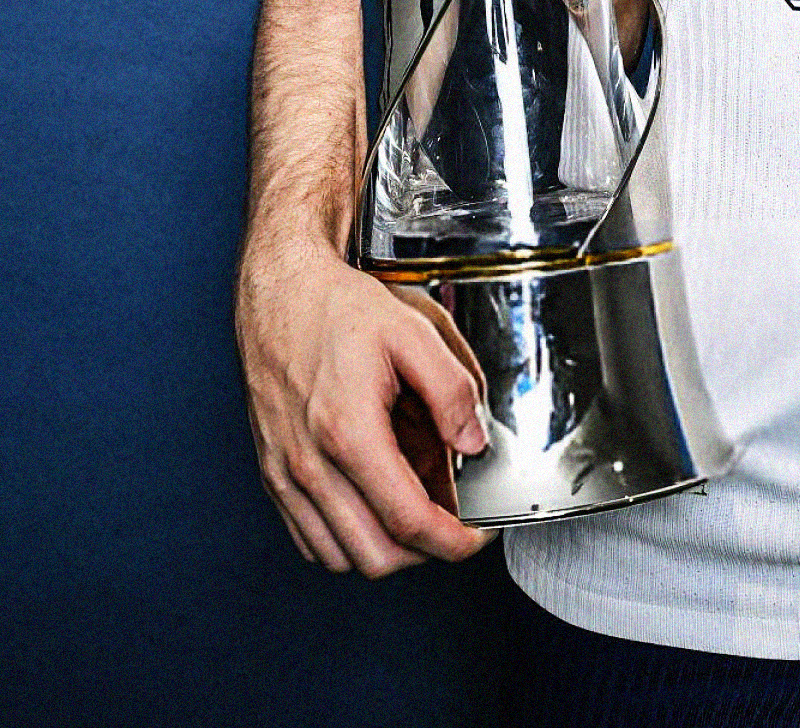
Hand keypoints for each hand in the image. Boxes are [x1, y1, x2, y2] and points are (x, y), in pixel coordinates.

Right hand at [236, 238, 492, 575]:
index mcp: (349, 432)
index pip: (408, 520)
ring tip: (417, 510)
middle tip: (454, 525)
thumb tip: (473, 444)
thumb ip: (453, 392)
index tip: (476, 538)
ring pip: (341, 556)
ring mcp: (286, 475)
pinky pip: (311, 539)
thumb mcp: (413, 333)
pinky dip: (348, 539)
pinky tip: (375, 505)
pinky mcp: (273, 475)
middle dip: (425, 552)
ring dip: (386, 548)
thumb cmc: (338, 309)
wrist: (280, 293)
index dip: (452, 541)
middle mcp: (309, 465)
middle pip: (375, 556)